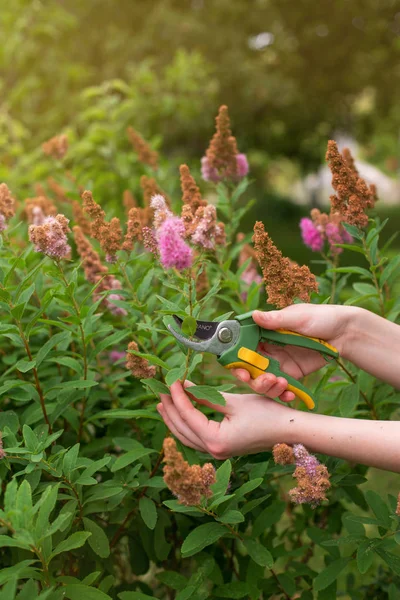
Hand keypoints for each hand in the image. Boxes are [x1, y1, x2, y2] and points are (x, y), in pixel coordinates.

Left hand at [157, 381, 295, 458]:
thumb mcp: (234, 402)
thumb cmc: (266, 414)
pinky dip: (185, 425)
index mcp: (216, 440)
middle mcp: (213, 451)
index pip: (188, 416)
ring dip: (174, 418)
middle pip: (181, 429)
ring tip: (163, 402)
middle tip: (160, 390)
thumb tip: (183, 385)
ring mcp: (217, 453)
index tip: (171, 380)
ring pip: (185, 436)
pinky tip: (180, 415)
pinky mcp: (221, 449)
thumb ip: (206, 396)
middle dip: (169, 409)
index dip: (177, 396)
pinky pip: (195, 439)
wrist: (289, 431)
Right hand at [231, 304, 355, 397]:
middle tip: (264, 380)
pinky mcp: (292, 375)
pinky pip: (281, 388)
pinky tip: (290, 395)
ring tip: (281, 384)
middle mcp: (267, 349)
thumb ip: (276, 320)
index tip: (239, 368)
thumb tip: (254, 315)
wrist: (346, 333)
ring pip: (262, 380)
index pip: (242, 346)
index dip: (237, 358)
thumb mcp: (299, 317)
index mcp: (264, 332)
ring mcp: (279, 363)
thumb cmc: (321, 317)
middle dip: (251, 378)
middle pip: (249, 367)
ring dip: (267, 387)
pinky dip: (283, 394)